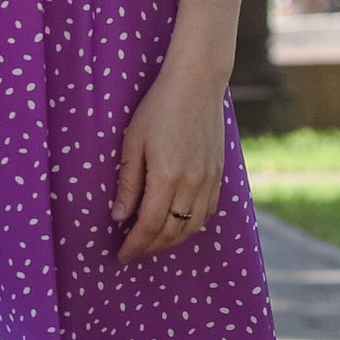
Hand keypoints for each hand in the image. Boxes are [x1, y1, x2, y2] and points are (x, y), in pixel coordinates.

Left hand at [113, 49, 227, 261]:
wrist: (196, 84)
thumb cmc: (157, 109)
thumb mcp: (133, 143)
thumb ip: (128, 183)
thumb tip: (119, 217)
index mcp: (167, 176)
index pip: (150, 224)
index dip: (135, 244)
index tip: (122, 255)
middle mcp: (192, 183)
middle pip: (171, 230)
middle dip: (151, 247)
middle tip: (133, 252)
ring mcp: (209, 179)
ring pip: (192, 226)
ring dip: (172, 241)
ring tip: (153, 244)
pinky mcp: (219, 174)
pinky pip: (207, 212)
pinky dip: (192, 226)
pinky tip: (178, 226)